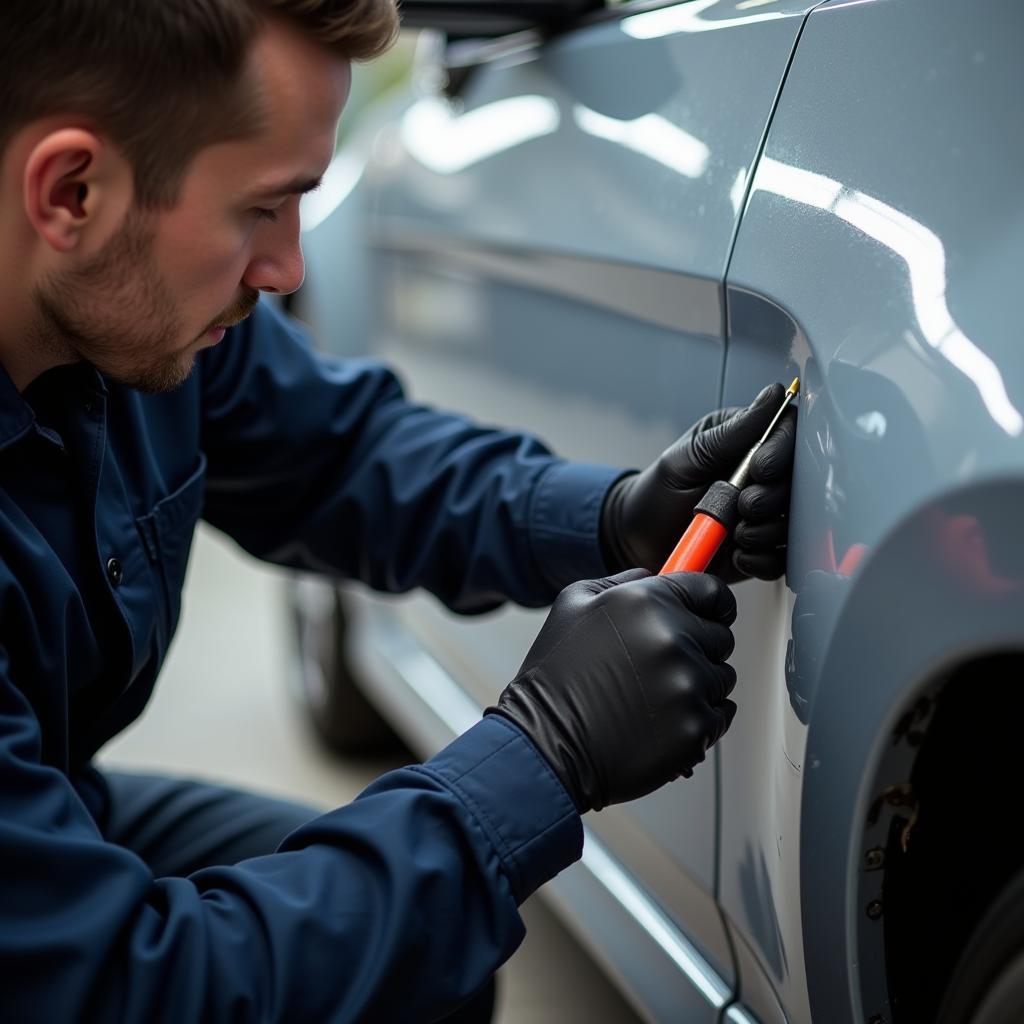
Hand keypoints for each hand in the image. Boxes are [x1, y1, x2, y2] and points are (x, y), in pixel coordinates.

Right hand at [488, 569, 737, 812]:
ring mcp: (687, 684)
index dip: (712, 604)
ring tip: (650, 696)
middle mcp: (672, 637)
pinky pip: (720, 714)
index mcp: (646, 602)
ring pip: (722, 677)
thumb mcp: (573, 605)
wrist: (547, 745)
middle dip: (697, 648)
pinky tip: (660, 720)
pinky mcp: (697, 726)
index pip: (712, 590)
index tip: (710, 615)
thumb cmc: (555, 679)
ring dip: (697, 685)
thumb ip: (621, 582)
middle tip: (656, 667)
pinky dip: (697, 719)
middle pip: (721, 635)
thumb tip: (654, 575)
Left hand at [600, 382, 796, 581]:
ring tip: (734, 532)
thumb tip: (773, 395)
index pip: (788, 435)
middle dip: (772, 497)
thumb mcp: (690, 455)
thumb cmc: (661, 489)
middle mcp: (764, 478)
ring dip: (765, 530)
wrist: (640, 537)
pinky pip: (781, 558)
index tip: (759, 467)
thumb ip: (732, 432)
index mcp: (748, 442)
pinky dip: (761, 558)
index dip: (781, 452)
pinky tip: (737, 553)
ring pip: (793, 522)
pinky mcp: (762, 549)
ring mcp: (766, 515)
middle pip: (799, 481)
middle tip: (743, 505)